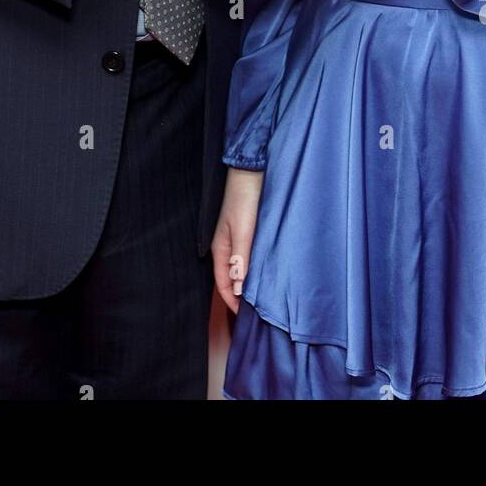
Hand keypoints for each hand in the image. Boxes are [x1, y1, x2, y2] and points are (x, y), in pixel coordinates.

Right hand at [212, 167, 263, 313]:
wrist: (251, 168)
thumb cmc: (244, 196)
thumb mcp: (243, 229)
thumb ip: (240, 258)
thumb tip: (238, 287)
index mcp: (220, 247)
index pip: (223, 283)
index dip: (232, 301)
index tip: (246, 317)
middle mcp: (225, 245)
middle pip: (230, 278)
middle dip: (239, 295)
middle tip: (256, 311)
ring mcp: (235, 237)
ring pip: (240, 267)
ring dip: (248, 282)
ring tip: (262, 296)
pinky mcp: (245, 229)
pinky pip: (247, 255)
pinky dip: (253, 267)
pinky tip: (265, 270)